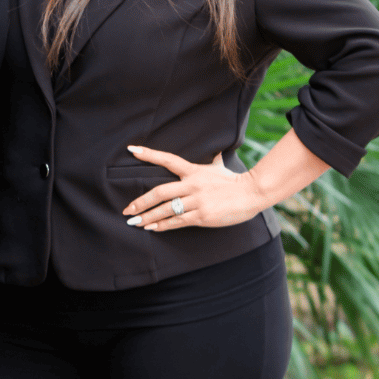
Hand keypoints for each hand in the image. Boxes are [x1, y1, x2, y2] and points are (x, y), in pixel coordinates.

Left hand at [122, 144, 265, 231]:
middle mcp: (192, 185)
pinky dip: (163, 225)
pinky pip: (178, 221)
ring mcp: (196, 201)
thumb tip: (216, 150)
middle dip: (141, 202)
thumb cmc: (235, 181)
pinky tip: (152, 229)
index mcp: (193, 171)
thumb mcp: (221, 167)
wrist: (252, 193)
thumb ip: (214, 159)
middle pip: (160, 192)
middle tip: (127, 209)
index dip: (149, 154)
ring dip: (148, 217)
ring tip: (135, 223)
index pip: (168, 159)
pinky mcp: (202, 215)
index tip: (132, 150)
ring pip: (165, 210)